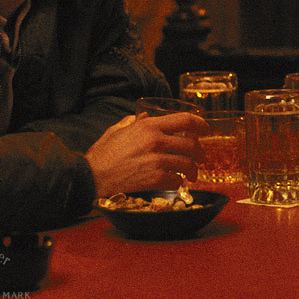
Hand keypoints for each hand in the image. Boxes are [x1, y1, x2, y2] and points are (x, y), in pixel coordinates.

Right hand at [84, 112, 208, 196]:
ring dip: (193, 171)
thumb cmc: (102, 154)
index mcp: (149, 126)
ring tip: (192, 175)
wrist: (92, 177)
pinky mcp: (155, 179)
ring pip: (188, 164)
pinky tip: (176, 183)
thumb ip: (133, 121)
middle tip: (200, 157)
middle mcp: (156, 141)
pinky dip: (179, 183)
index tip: (206, 129)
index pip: (185, 119)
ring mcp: (157, 160)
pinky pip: (177, 180)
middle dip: (200, 152)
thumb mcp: (116, 131)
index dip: (200, 124)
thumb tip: (144, 115)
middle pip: (191, 144)